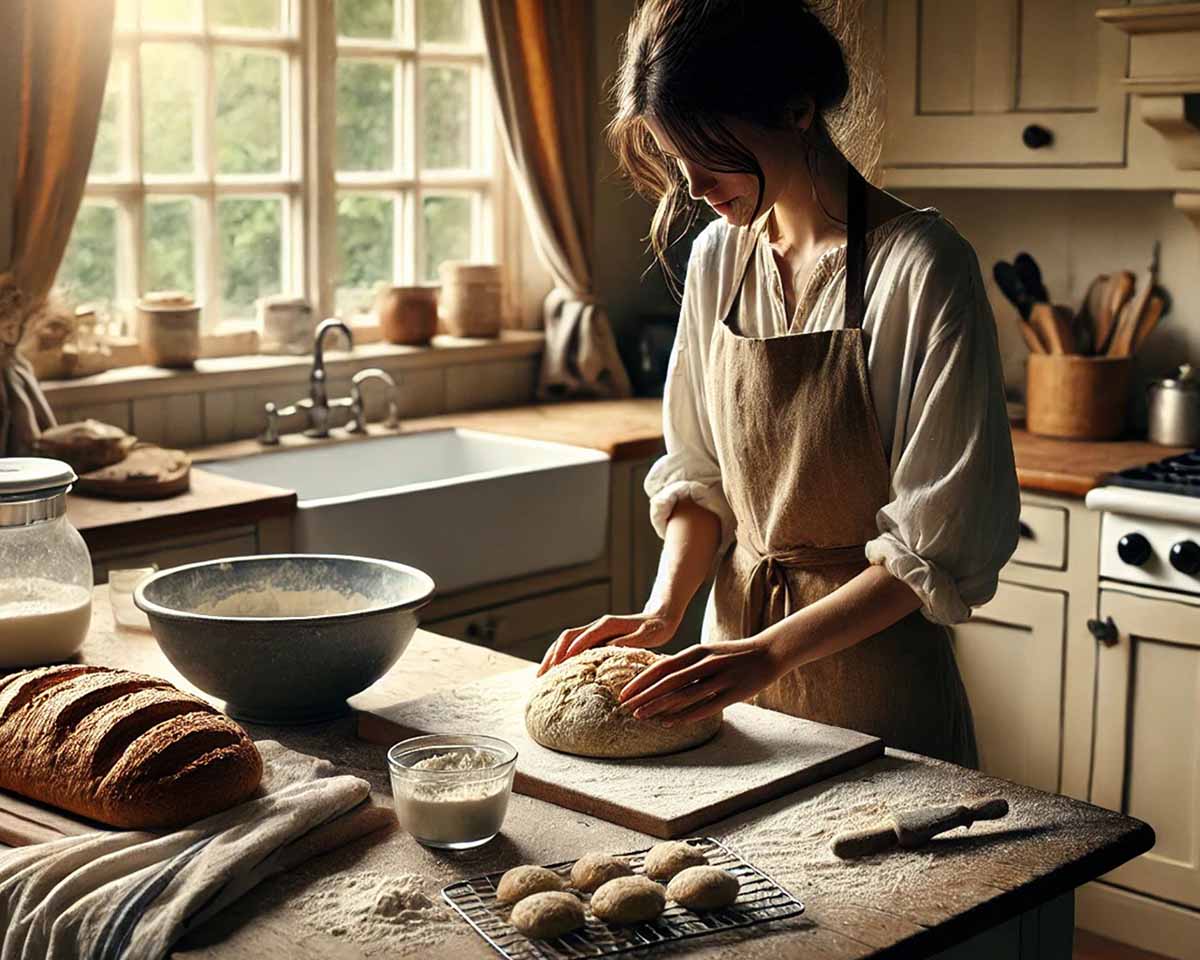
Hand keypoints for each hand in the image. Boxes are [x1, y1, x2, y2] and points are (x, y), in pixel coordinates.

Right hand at [537, 610, 679, 676]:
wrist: (659, 618)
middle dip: (553, 655)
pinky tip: (555, 670)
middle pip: (567, 637)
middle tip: (542, 675)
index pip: (584, 636)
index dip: (571, 650)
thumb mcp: (648, 635)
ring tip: (541, 675)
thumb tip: (612, 647)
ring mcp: (594, 631)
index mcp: (608, 625)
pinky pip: (571, 645)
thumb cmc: (656, 629)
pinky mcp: (594, 637)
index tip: (560, 666)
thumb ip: (630, 641)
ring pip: (566, 641)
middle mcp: (597, 625)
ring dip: (552, 656)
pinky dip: (560, 656)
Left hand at [616, 636, 789, 724]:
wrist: (769, 652)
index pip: (663, 666)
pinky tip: (669, 723)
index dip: (642, 680)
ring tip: (641, 717)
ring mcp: (720, 678)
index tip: (624, 692)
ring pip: (684, 695)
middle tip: (625, 707)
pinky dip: (685, 715)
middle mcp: (706, 663)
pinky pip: (706, 706)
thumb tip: (661, 678)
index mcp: (697, 651)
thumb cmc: (734, 655)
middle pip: (668, 681)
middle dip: (644, 695)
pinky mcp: (733, 693)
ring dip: (659, 707)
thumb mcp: (708, 653)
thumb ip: (687, 664)